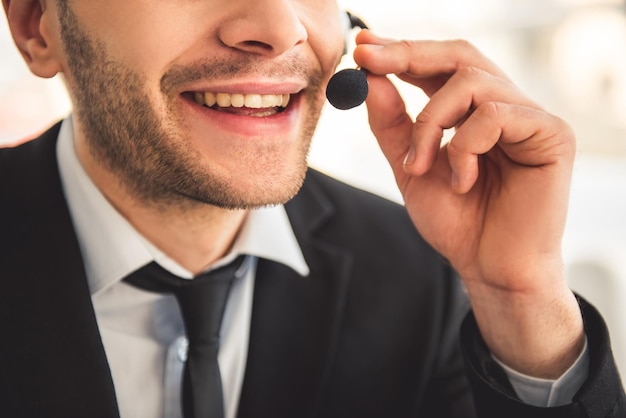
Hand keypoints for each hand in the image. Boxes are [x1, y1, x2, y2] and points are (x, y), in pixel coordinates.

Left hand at [354, 30, 584, 377]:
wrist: (489, 268)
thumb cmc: (458, 221)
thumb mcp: (411, 168)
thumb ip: (393, 125)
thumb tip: (371, 80)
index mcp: (472, 112)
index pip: (439, 65)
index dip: (401, 51)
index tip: (362, 47)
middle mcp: (504, 106)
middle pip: (460, 55)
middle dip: (409, 55)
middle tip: (370, 61)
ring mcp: (529, 117)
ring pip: (470, 83)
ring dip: (430, 124)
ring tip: (420, 167)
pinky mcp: (551, 134)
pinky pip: (494, 116)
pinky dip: (464, 148)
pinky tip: (464, 182)